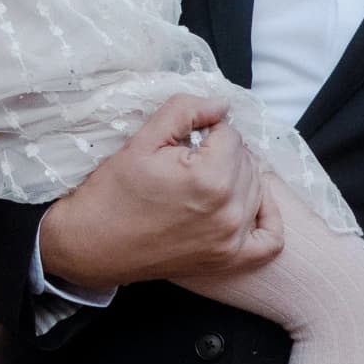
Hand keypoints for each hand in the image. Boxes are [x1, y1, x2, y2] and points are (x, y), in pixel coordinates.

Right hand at [37, 95, 283, 288]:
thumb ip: (185, 111)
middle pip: (247, 160)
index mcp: (210, 178)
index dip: (205, 131)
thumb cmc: (112, 193)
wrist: (91, 244)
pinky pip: (272, 239)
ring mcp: (231, 239)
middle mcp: (228, 211)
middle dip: (221, 153)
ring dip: (238, 178)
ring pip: (258, 189)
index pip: (230, 134)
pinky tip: (249, 204)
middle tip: (187, 162)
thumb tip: (221, 104)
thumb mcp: (143, 140)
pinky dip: (266, 217)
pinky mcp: (229, 259)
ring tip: (204, 180)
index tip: (182, 143)